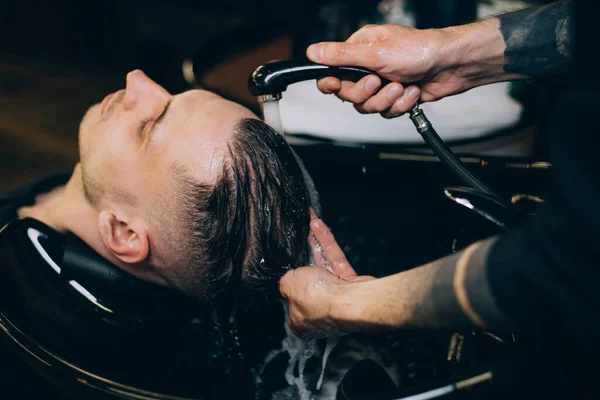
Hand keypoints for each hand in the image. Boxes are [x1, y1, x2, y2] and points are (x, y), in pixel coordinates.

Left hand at [279, 213, 374, 338]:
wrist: (350, 301)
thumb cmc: (318, 299)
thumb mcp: (288, 284)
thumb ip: (285, 280)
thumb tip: (286, 279)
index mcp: (300, 319)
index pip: (292, 297)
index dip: (289, 280)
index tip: (287, 264)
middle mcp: (318, 310)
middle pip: (308, 279)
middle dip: (303, 256)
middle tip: (295, 238)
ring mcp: (336, 297)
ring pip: (322, 264)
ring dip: (314, 243)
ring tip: (307, 222)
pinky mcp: (350, 283)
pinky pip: (335, 258)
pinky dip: (326, 242)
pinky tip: (318, 225)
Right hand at [307, 23, 486, 117]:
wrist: (452, 65)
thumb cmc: (418, 50)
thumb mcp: (374, 52)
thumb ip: (341, 56)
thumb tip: (312, 52)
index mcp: (359, 51)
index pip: (332, 72)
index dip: (332, 84)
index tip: (337, 87)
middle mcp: (368, 67)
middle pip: (349, 95)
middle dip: (366, 93)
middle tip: (379, 82)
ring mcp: (383, 84)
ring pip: (368, 107)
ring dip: (386, 100)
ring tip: (401, 87)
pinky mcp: (396, 97)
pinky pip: (387, 112)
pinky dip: (401, 104)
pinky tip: (412, 92)